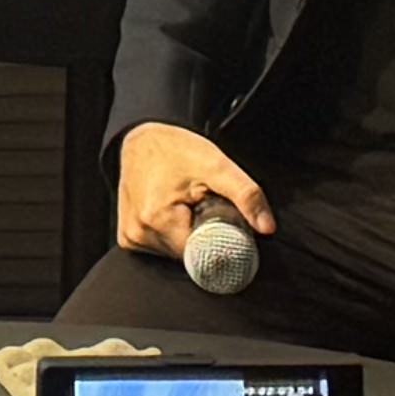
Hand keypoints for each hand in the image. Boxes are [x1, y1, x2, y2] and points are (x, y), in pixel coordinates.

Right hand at [114, 121, 272, 260]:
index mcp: (157, 220)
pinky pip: (159, 248)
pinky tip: (172, 215)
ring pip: (174, 254)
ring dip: (187, 236)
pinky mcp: (128, 237)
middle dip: (202, 236)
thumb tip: (266, 227)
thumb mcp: (216, 165)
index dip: (218, 242)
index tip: (220, 221)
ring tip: (185, 208)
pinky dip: (171, 236)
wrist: (142, 139)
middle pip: (188, 255)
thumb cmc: (175, 149)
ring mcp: (130, 238)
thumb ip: (246, 195)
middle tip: (202, 206)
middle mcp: (138, 234)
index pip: (201, 255)